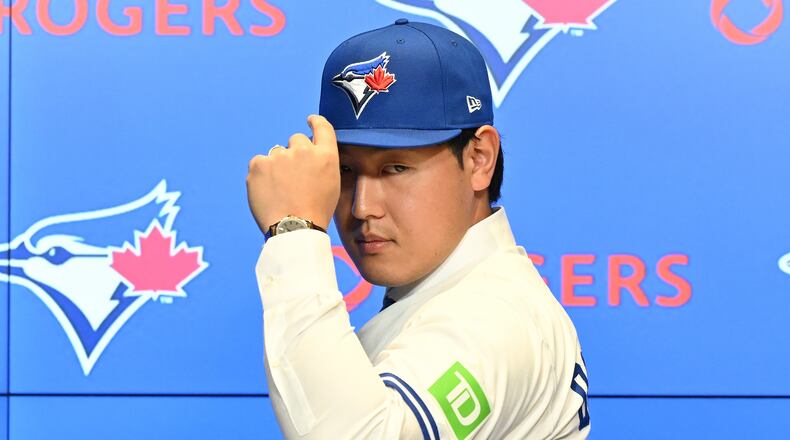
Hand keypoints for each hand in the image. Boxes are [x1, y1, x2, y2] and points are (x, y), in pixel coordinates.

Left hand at [246, 114, 339, 234]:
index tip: (310, 120)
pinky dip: (261, 175)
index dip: (315, 121)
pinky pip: (259, 163)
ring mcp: (279, 156)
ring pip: (276, 153)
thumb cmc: (316, 211)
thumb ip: (322, 163)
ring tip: (280, 190)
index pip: (322, 127)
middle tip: (293, 176)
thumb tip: (311, 155)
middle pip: (296, 140)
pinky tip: (268, 191)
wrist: (294, 229)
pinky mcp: (258, 164)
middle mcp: (303, 150)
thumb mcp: (332, 184)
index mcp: (325, 155)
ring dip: (277, 165)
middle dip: (294, 153)